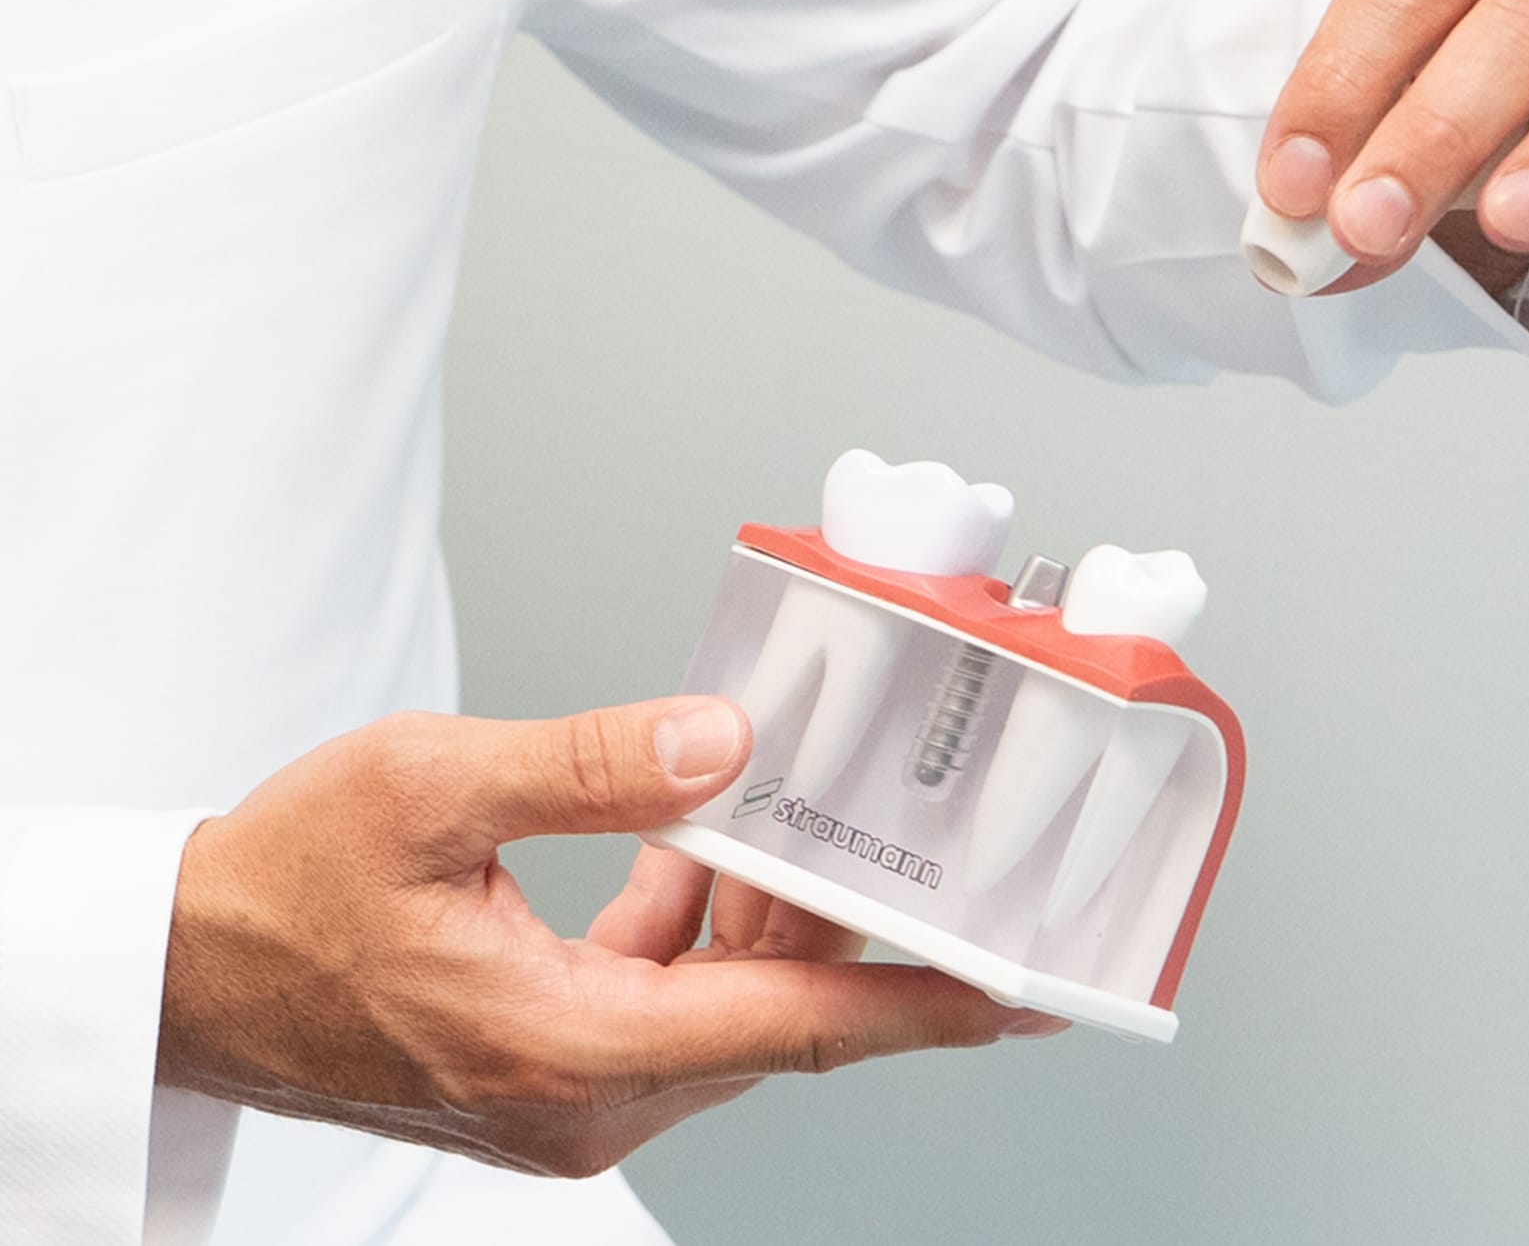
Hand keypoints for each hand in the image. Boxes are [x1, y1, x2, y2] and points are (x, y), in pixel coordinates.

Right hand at [157, 697, 1062, 1177]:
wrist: (188, 969)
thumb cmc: (282, 891)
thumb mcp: (431, 786)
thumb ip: (590, 765)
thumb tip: (720, 746)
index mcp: (567, 1048)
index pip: (796, 1031)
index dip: (925, 1008)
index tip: (1022, 995)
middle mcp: (584, 1099)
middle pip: (772, 1012)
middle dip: (833, 916)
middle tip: (888, 824)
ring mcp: (568, 1100)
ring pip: (725, 1009)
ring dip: (758, 916)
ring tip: (774, 816)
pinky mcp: (551, 1076)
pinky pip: (669, 1006)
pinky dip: (695, 933)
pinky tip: (689, 851)